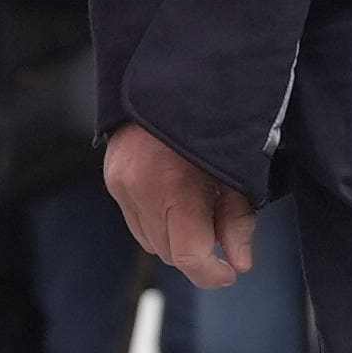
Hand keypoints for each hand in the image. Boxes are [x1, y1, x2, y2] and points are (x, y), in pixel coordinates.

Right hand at [108, 121, 257, 284]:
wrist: (177, 79)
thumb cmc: (217, 122)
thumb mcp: (239, 171)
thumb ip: (238, 221)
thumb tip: (239, 263)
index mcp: (173, 189)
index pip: (187, 256)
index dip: (211, 273)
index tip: (229, 273)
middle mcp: (139, 191)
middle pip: (167, 252)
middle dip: (196, 252)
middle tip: (220, 228)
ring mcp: (120, 184)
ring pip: (149, 240)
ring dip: (175, 238)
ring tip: (200, 207)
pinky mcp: (112, 177)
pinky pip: (136, 220)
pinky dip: (158, 220)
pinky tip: (178, 197)